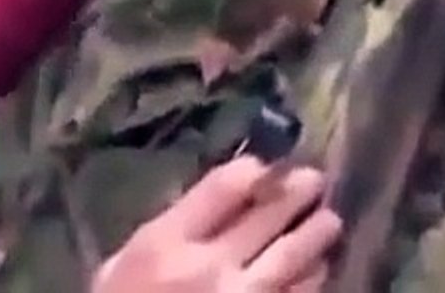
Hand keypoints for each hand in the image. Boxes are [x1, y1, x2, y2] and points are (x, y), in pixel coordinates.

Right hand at [92, 157, 342, 292]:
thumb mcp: (115, 271)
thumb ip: (158, 239)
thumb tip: (200, 212)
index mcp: (166, 243)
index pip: (221, 188)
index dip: (250, 171)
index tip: (263, 166)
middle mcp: (211, 265)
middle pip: (265, 216)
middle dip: (294, 193)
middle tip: (313, 179)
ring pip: (293, 256)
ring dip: (315, 234)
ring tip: (329, 220)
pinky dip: (314, 279)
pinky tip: (320, 267)